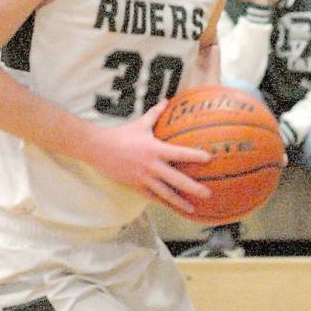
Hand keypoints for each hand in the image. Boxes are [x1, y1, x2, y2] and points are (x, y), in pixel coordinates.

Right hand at [88, 103, 212, 214]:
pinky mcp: (136, 186)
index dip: (195, 155)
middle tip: (207, 193)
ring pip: (165, 194)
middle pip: (176, 179)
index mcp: (155, 149)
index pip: (179, 153)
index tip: (209, 158)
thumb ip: (156, 113)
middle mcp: (152, 166)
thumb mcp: (141, 123)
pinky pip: (152, 197)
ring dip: (179, 202)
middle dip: (193, 187)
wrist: (100, 149)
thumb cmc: (122, 135)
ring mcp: (144, 178)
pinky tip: (173, 209)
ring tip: (193, 209)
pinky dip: (163, 204)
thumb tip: (167, 100)